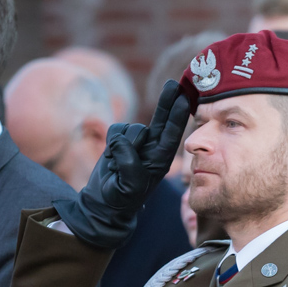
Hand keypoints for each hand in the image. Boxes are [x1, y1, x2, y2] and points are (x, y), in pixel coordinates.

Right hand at [54, 81, 190, 249]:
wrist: (104, 202)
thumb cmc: (121, 198)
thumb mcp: (129, 185)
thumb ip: (129, 163)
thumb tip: (125, 140)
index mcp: (161, 159)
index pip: (172, 134)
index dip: (178, 116)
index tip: (184, 98)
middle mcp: (152, 148)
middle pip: (161, 120)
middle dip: (167, 102)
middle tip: (173, 84)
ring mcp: (137, 143)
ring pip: (132, 128)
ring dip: (124, 142)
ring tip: (119, 164)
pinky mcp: (121, 140)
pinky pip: (116, 129)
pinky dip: (111, 141)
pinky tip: (112, 156)